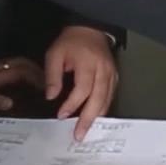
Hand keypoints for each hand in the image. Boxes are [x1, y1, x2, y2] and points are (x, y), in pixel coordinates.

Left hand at [0, 57, 46, 112]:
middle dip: (36, 69)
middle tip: (48, 80)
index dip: (35, 76)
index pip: (20, 71)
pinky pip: (10, 67)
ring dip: (30, 68)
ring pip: (16, 63)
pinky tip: (23, 79)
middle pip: (21, 63)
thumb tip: (10, 103)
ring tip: (40, 79)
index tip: (46, 84)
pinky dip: (21, 70)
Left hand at [44, 25, 118, 140]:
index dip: (72, 104)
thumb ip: (52, 76)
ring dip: (96, 117)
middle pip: (98, 98)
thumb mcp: (55, 54)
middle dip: (88, 119)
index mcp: (88, 63)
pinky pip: (110, 96)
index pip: (82, 89)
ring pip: (107, 100)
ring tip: (86, 131)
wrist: (90, 30)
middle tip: (79, 134)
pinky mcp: (114, 77)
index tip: (61, 115)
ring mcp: (111, 74)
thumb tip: (51, 96)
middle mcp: (103, 70)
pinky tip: (95, 118)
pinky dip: (102, 109)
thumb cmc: (71, 41)